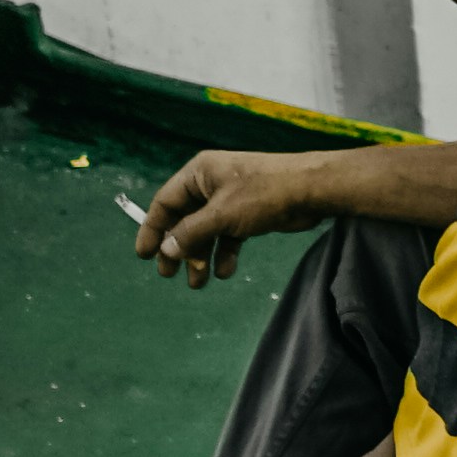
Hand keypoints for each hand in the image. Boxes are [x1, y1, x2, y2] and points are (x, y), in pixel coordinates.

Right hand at [130, 152, 320, 282]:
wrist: (312, 190)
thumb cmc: (264, 193)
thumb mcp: (222, 215)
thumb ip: (192, 233)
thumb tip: (166, 250)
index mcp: (198, 174)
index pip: (165, 202)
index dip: (153, 228)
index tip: (145, 254)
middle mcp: (211, 185)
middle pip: (185, 219)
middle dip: (178, 248)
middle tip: (168, 274)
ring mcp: (230, 200)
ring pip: (207, 231)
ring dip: (201, 256)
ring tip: (197, 282)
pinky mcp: (248, 214)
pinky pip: (228, 236)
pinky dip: (225, 253)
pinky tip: (224, 272)